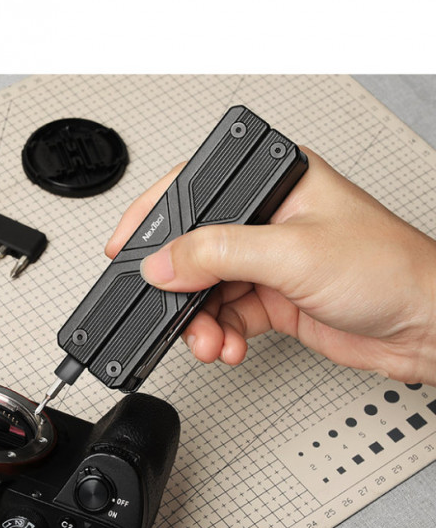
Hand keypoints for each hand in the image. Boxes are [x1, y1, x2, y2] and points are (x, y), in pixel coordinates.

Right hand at [105, 150, 435, 385]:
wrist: (427, 328)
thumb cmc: (391, 270)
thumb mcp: (293, 253)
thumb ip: (218, 254)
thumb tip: (162, 263)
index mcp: (274, 181)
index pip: (195, 188)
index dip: (153, 218)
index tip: (123, 250)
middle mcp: (266, 218)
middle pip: (194, 248)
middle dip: (179, 287)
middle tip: (167, 308)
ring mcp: (267, 260)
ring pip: (205, 289)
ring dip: (198, 321)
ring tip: (207, 340)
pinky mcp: (271, 297)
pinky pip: (224, 316)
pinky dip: (218, 335)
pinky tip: (228, 346)